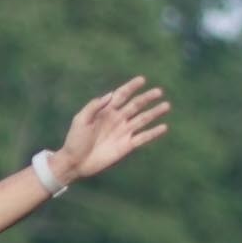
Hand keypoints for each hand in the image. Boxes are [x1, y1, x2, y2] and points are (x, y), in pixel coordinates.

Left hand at [51, 77, 170, 184]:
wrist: (75, 162)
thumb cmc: (75, 140)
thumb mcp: (80, 120)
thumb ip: (94, 106)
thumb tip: (110, 94)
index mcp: (106, 110)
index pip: (121, 95)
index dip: (131, 87)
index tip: (142, 79)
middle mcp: (117, 119)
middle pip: (136, 105)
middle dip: (147, 98)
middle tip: (159, 91)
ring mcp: (123, 132)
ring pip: (143, 119)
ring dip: (154, 112)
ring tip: (166, 105)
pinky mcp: (127, 146)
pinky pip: (143, 138)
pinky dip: (153, 133)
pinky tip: (164, 127)